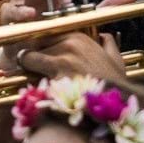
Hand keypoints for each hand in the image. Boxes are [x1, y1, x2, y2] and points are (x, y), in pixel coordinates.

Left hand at [8, 31, 125, 81]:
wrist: (114, 108)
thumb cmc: (114, 86)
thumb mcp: (116, 61)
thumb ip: (108, 44)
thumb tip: (104, 35)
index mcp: (81, 38)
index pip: (48, 34)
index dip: (43, 47)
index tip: (43, 57)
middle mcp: (69, 44)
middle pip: (35, 44)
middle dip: (32, 56)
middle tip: (33, 68)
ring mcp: (60, 59)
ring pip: (28, 57)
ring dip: (26, 67)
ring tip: (29, 78)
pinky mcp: (53, 77)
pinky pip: (30, 75)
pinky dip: (28, 81)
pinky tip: (32, 89)